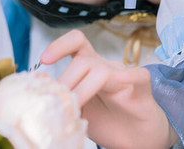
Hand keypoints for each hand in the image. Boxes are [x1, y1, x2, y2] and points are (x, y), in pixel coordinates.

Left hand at [41, 30, 178, 148]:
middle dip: (66, 81)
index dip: (60, 45)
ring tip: (76, 107)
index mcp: (90, 69)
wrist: (136, 140)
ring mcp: (125, 77)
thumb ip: (65, 102)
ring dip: (84, 88)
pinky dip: (130, 75)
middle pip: (83, 61)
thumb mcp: (80, 111)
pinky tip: (121, 80)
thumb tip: (41, 98)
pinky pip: (139, 76)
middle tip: (57, 102)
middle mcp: (107, 68)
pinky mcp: (143, 91)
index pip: (76, 44)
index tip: (43, 60)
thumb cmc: (109, 122)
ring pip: (103, 70)